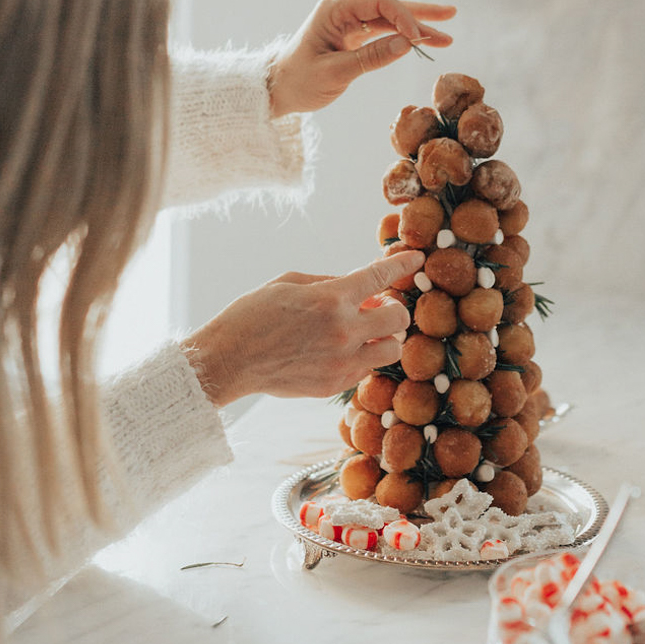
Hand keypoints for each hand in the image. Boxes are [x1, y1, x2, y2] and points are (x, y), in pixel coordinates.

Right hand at [183, 250, 423, 406]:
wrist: (228, 360)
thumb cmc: (252, 314)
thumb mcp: (290, 283)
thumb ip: (330, 283)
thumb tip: (361, 288)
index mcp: (332, 298)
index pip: (381, 276)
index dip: (403, 264)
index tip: (416, 258)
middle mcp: (344, 330)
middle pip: (399, 318)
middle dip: (393, 309)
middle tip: (377, 307)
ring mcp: (342, 361)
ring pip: (392, 350)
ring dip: (384, 338)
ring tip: (363, 334)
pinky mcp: (335, 385)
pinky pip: (366, 370)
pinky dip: (362, 358)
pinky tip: (341, 351)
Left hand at [267, 0, 455, 116]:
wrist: (277, 88)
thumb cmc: (299, 81)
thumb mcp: (335, 73)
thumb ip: (371, 58)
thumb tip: (406, 45)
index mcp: (334, 10)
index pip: (377, 3)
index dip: (403, 16)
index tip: (419, 37)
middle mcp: (343, 10)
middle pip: (389, 5)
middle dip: (419, 14)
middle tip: (450, 17)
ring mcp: (349, 21)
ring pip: (390, 18)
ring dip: (417, 26)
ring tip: (447, 34)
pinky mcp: (353, 34)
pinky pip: (383, 31)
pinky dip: (403, 37)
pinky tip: (425, 41)